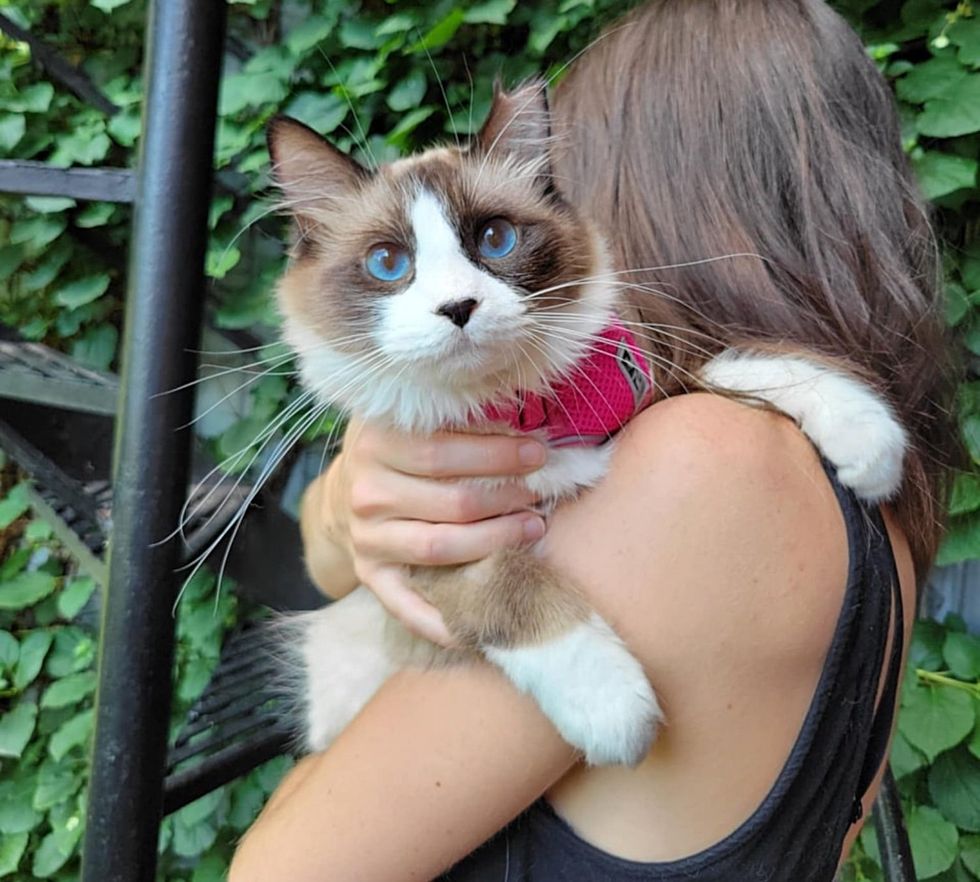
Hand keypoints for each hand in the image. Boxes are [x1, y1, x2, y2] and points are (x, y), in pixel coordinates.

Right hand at [311, 419, 547, 644]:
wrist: (347, 490)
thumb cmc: (399, 450)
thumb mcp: (413, 419)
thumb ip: (454, 418)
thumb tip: (523, 415)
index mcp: (376, 443)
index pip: (444, 451)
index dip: (497, 454)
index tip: (537, 452)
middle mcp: (367, 492)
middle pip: (451, 501)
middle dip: (506, 497)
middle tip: (540, 494)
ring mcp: (366, 537)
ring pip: (441, 546)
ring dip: (496, 541)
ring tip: (532, 528)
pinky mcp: (370, 573)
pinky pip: (406, 605)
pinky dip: (441, 623)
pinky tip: (479, 629)